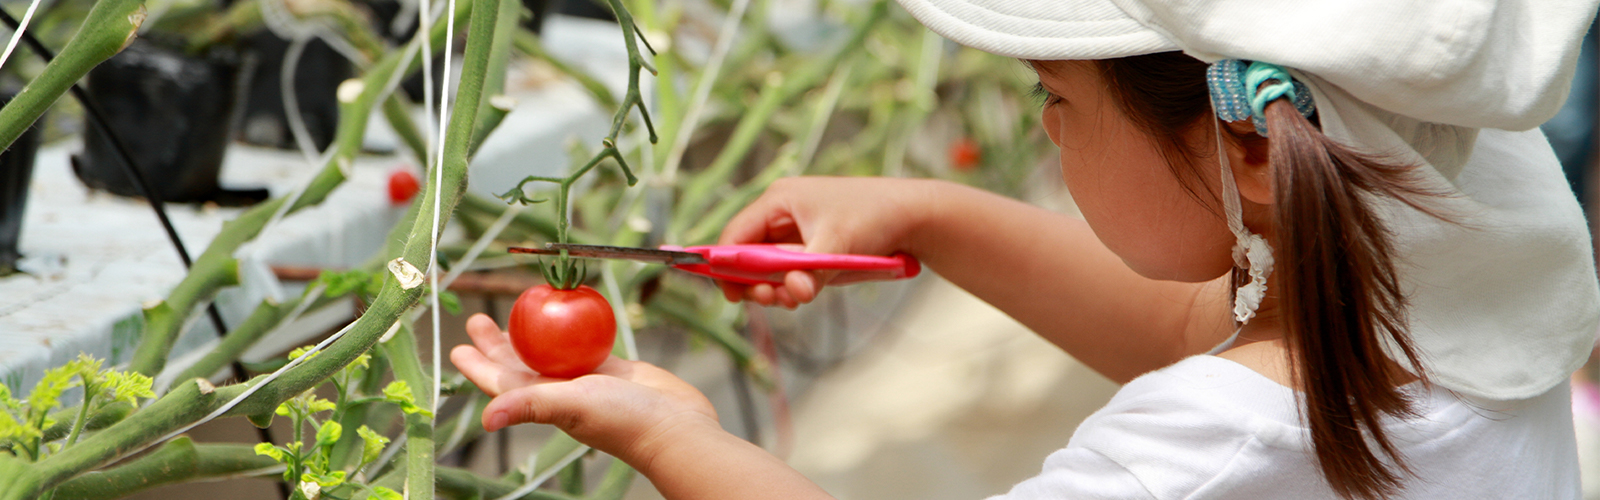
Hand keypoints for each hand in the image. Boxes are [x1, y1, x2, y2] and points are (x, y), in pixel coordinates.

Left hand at [450, 314, 719, 463]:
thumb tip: (486, 420)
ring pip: (551, 351)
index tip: (458, 347)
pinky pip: (585, 344)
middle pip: (520, 363)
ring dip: (532, 333)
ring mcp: (587, 380)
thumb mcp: (572, 406)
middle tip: (479, 319)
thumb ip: (530, 406)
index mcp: (545, 401)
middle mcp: (561, 391)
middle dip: (497, 343)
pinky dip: (574, 329)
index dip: (478, 366)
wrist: (675, 427)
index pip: (502, 381)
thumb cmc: (624, 421)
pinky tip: (569, 312)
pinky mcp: (612, 370)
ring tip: (518, 312)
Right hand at [717, 176, 942, 307]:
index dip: (726, 266)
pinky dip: (793, 283)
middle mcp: (781, 212)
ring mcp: (796, 230)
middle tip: (771, 301)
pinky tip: (806, 291)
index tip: (732, 296)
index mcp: (779, 199)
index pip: (735, 234)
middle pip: (748, 253)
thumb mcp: (839, 244)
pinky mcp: (811, 245)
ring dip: (775, 287)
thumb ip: (811, 271)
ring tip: (796, 297)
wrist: (913, 215)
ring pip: (768, 266)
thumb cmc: (875, 216)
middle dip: (755, 282)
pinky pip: (789, 269)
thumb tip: (792, 293)